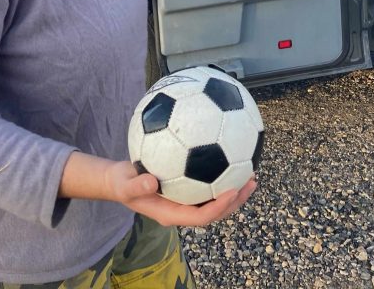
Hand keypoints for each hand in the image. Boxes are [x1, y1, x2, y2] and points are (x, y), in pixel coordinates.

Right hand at [106, 161, 256, 227]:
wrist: (121, 181)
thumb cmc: (122, 183)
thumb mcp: (124, 185)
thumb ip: (136, 186)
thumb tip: (151, 181)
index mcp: (171, 214)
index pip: (201, 216)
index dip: (219, 207)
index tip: (232, 191)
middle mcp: (182, 209)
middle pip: (216, 211)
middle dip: (236, 199)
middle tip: (251, 181)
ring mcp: (186, 201)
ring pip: (216, 200)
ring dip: (235, 189)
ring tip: (251, 172)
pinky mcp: (187, 189)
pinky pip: (209, 185)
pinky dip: (223, 175)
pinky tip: (232, 156)